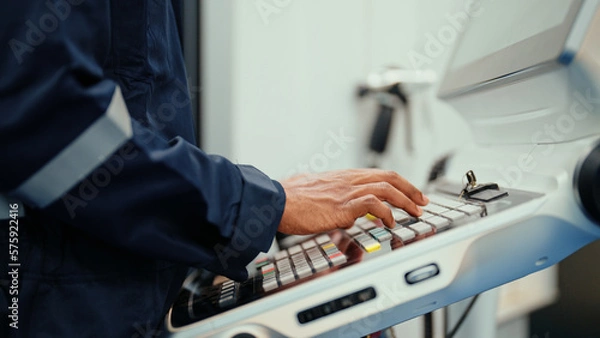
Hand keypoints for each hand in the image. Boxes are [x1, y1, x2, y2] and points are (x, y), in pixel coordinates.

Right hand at [278, 169, 428, 234]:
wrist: (277, 200)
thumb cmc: (291, 199)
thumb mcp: (316, 192)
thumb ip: (332, 197)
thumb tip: (339, 210)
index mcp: (344, 177)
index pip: (379, 174)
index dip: (399, 182)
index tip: (410, 192)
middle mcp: (349, 180)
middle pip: (389, 177)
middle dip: (410, 189)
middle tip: (422, 201)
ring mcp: (347, 192)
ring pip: (386, 188)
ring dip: (405, 200)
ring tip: (414, 213)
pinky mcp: (343, 205)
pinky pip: (373, 204)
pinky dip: (386, 212)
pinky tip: (389, 222)